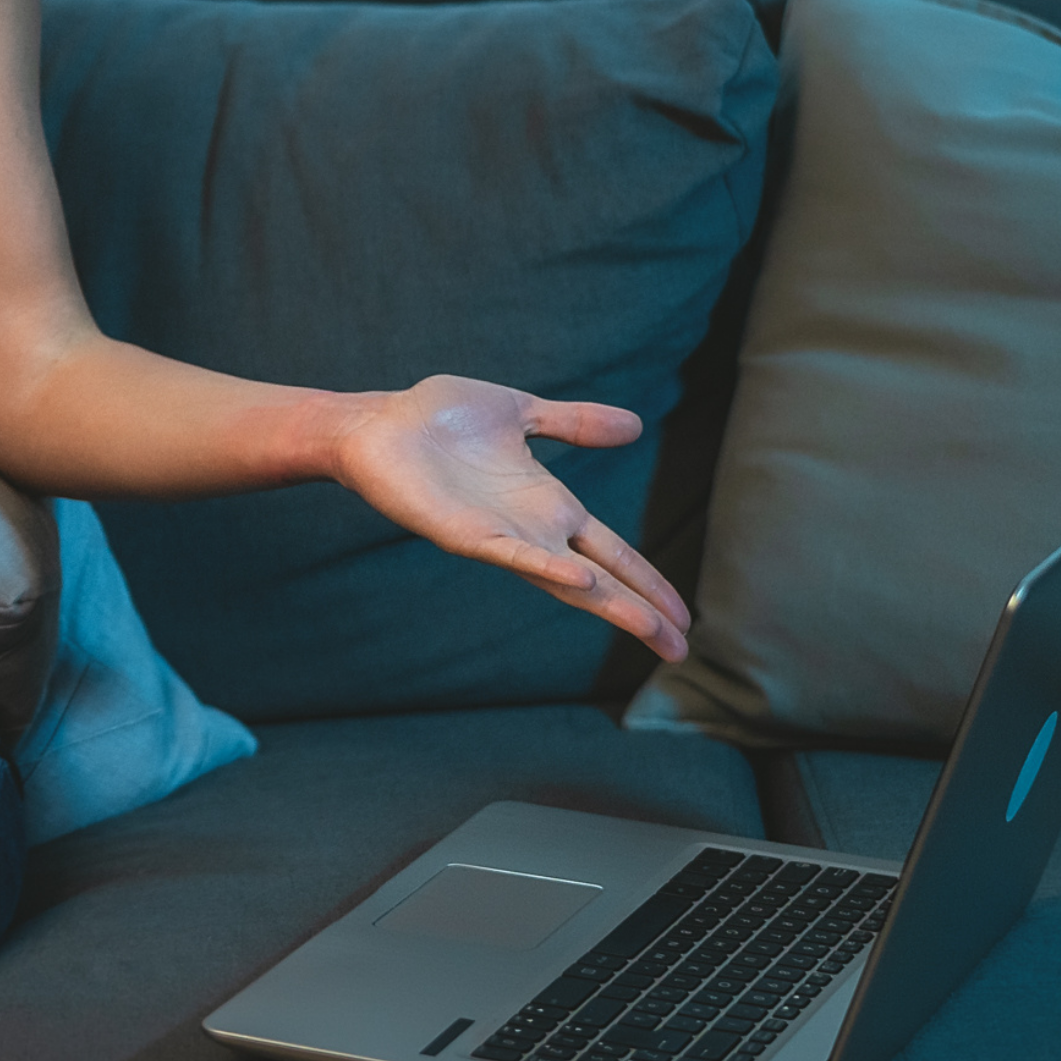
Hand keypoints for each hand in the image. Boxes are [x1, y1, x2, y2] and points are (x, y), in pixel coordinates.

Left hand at [327, 377, 690, 661]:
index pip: (613, 552)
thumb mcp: (521, 412)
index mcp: (548, 505)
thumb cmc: (440, 419)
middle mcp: (531, 529)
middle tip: (681, 649)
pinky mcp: (465, 533)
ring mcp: (501, 536)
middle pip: (600, 579)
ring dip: (608, 603)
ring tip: (651, 628)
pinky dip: (547, 568)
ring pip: (565, 580)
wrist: (376, 424)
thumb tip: (634, 425)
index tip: (684, 616)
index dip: (648, 581)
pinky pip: (513, 555)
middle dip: (641, 611)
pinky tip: (581, 579)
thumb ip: (573, 423)